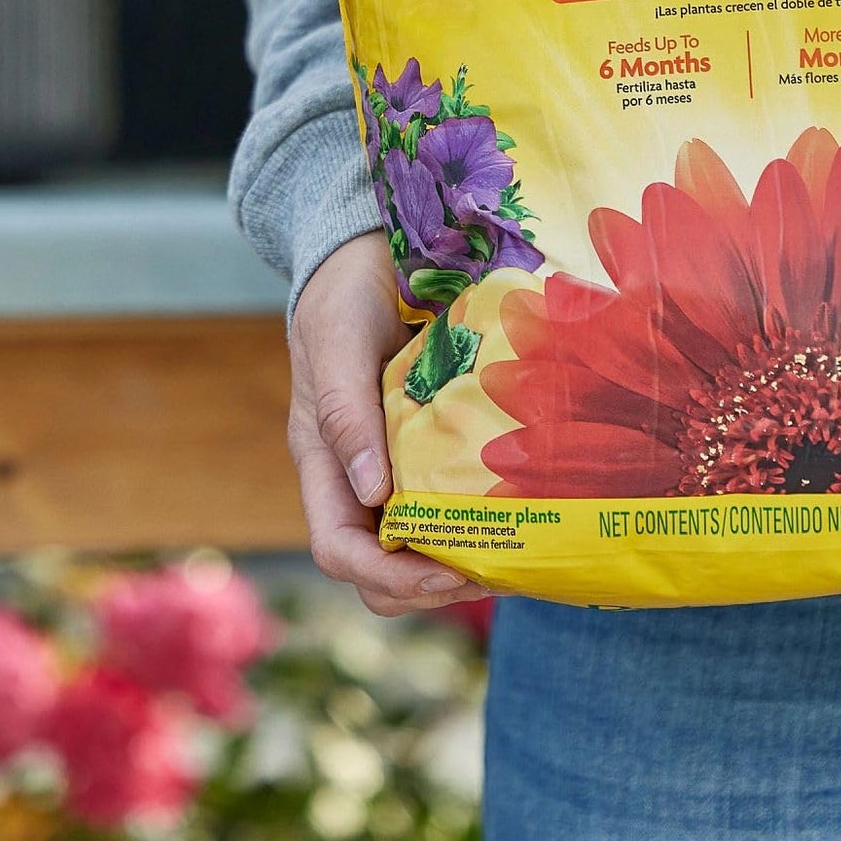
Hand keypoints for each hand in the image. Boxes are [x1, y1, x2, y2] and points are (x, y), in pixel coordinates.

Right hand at [289, 231, 487, 617]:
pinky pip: (448, 500)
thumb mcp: (336, 340)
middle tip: (496, 570)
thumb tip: (374, 495)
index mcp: (321, 461)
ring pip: (415, 544)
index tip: (448, 573)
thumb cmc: (343, 292)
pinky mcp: (429, 443)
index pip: (338, 549)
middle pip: (378, 568)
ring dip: (459, 562)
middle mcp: (356, 474)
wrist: (368, 255)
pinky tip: (519, 513)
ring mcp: (393, 463)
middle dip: (429, 585)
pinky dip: (478, 520)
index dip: (388, 574)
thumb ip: (346, 411)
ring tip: (513, 554)